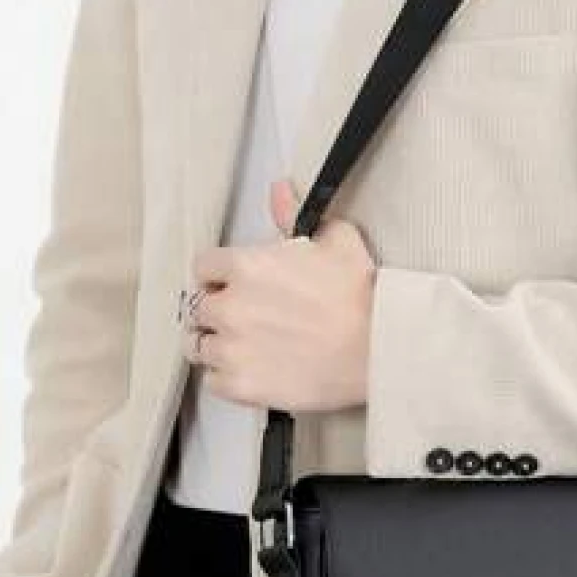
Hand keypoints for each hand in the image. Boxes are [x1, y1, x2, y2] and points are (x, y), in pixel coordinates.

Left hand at [183, 179, 376, 411]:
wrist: (378, 349)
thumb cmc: (360, 296)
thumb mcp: (335, 240)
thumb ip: (294, 215)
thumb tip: (279, 191)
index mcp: (245, 266)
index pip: (204, 267)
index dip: (219, 276)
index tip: (233, 286)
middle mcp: (230, 306)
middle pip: (198, 308)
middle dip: (218, 311)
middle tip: (245, 319)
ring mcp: (231, 348)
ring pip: (198, 346)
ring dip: (216, 345)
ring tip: (244, 348)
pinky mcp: (240, 385)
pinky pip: (212, 381)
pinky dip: (226, 378)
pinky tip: (250, 371)